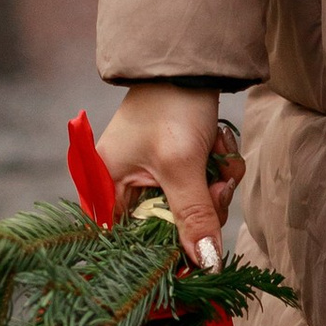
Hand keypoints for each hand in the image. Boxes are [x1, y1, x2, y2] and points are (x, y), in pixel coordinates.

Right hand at [96, 83, 241, 268]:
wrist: (194, 62)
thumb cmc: (173, 108)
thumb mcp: (182, 165)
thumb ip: (193, 216)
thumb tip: (206, 263)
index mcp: (106, 182)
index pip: (129, 238)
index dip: (164, 249)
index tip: (197, 256)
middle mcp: (125, 179)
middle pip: (168, 224)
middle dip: (201, 207)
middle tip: (217, 187)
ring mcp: (153, 170)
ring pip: (193, 204)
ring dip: (215, 186)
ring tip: (219, 158)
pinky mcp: (179, 160)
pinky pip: (203, 183)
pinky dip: (217, 169)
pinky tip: (220, 146)